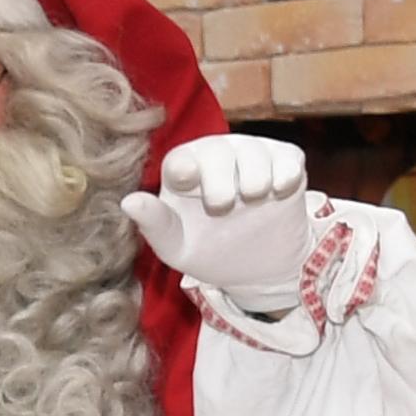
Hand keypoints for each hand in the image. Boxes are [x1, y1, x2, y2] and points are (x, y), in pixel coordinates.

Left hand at [121, 133, 312, 303]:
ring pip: (254, 151)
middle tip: (222, 208)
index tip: (187, 180)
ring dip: (253, 179)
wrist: (257, 266)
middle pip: (217, 149)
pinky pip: (288, 157)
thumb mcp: (177, 247)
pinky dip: (284, 174)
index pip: (179, 159)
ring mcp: (252, 153)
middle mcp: (216, 154)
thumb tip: (128, 202)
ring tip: (252, 200)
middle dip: (219, 179)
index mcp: (184, 170)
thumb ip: (155, 225)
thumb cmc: (209, 249)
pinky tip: (279, 192)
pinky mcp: (285, 160)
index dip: (184, 166)